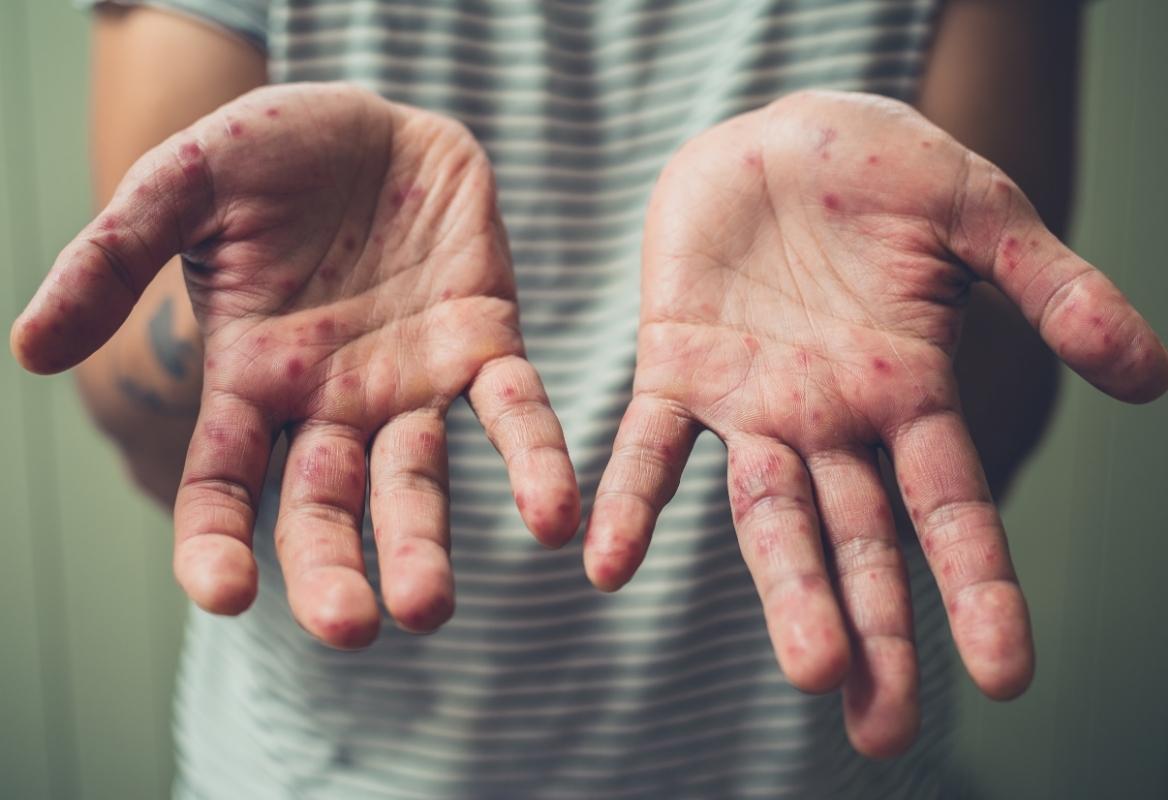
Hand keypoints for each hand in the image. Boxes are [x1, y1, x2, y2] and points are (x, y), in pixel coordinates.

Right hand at [11, 83, 579, 646]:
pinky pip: (514, 412)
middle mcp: (331, 401)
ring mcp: (411, 382)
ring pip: (417, 480)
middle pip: (326, 506)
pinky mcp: (485, 344)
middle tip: (353, 629)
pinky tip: (553, 517)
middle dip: (335, 570)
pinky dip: (534, 462)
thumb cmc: (272, 152)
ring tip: (431, 607)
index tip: (223, 594)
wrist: (379, 121)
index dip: (217, 541)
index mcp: (251, 378)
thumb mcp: (182, 184)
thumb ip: (115, 257)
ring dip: (426, 544)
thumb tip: (29, 350)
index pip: (223, 484)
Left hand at [583, 91, 1167, 755]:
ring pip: (764, 514)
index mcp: (908, 392)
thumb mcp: (979, 213)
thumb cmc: (880, 169)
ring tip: (806, 669)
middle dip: (871, 629)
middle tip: (876, 728)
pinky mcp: (674, 365)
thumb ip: (1053, 289)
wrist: (773, 134)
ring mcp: (751, 401)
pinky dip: (631, 502)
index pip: (950, 508)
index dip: (976, 587)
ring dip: (781, 588)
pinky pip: (647, 446)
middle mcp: (830, 419)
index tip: (1004, 675)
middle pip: (857, 541)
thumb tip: (1151, 379)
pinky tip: (606, 562)